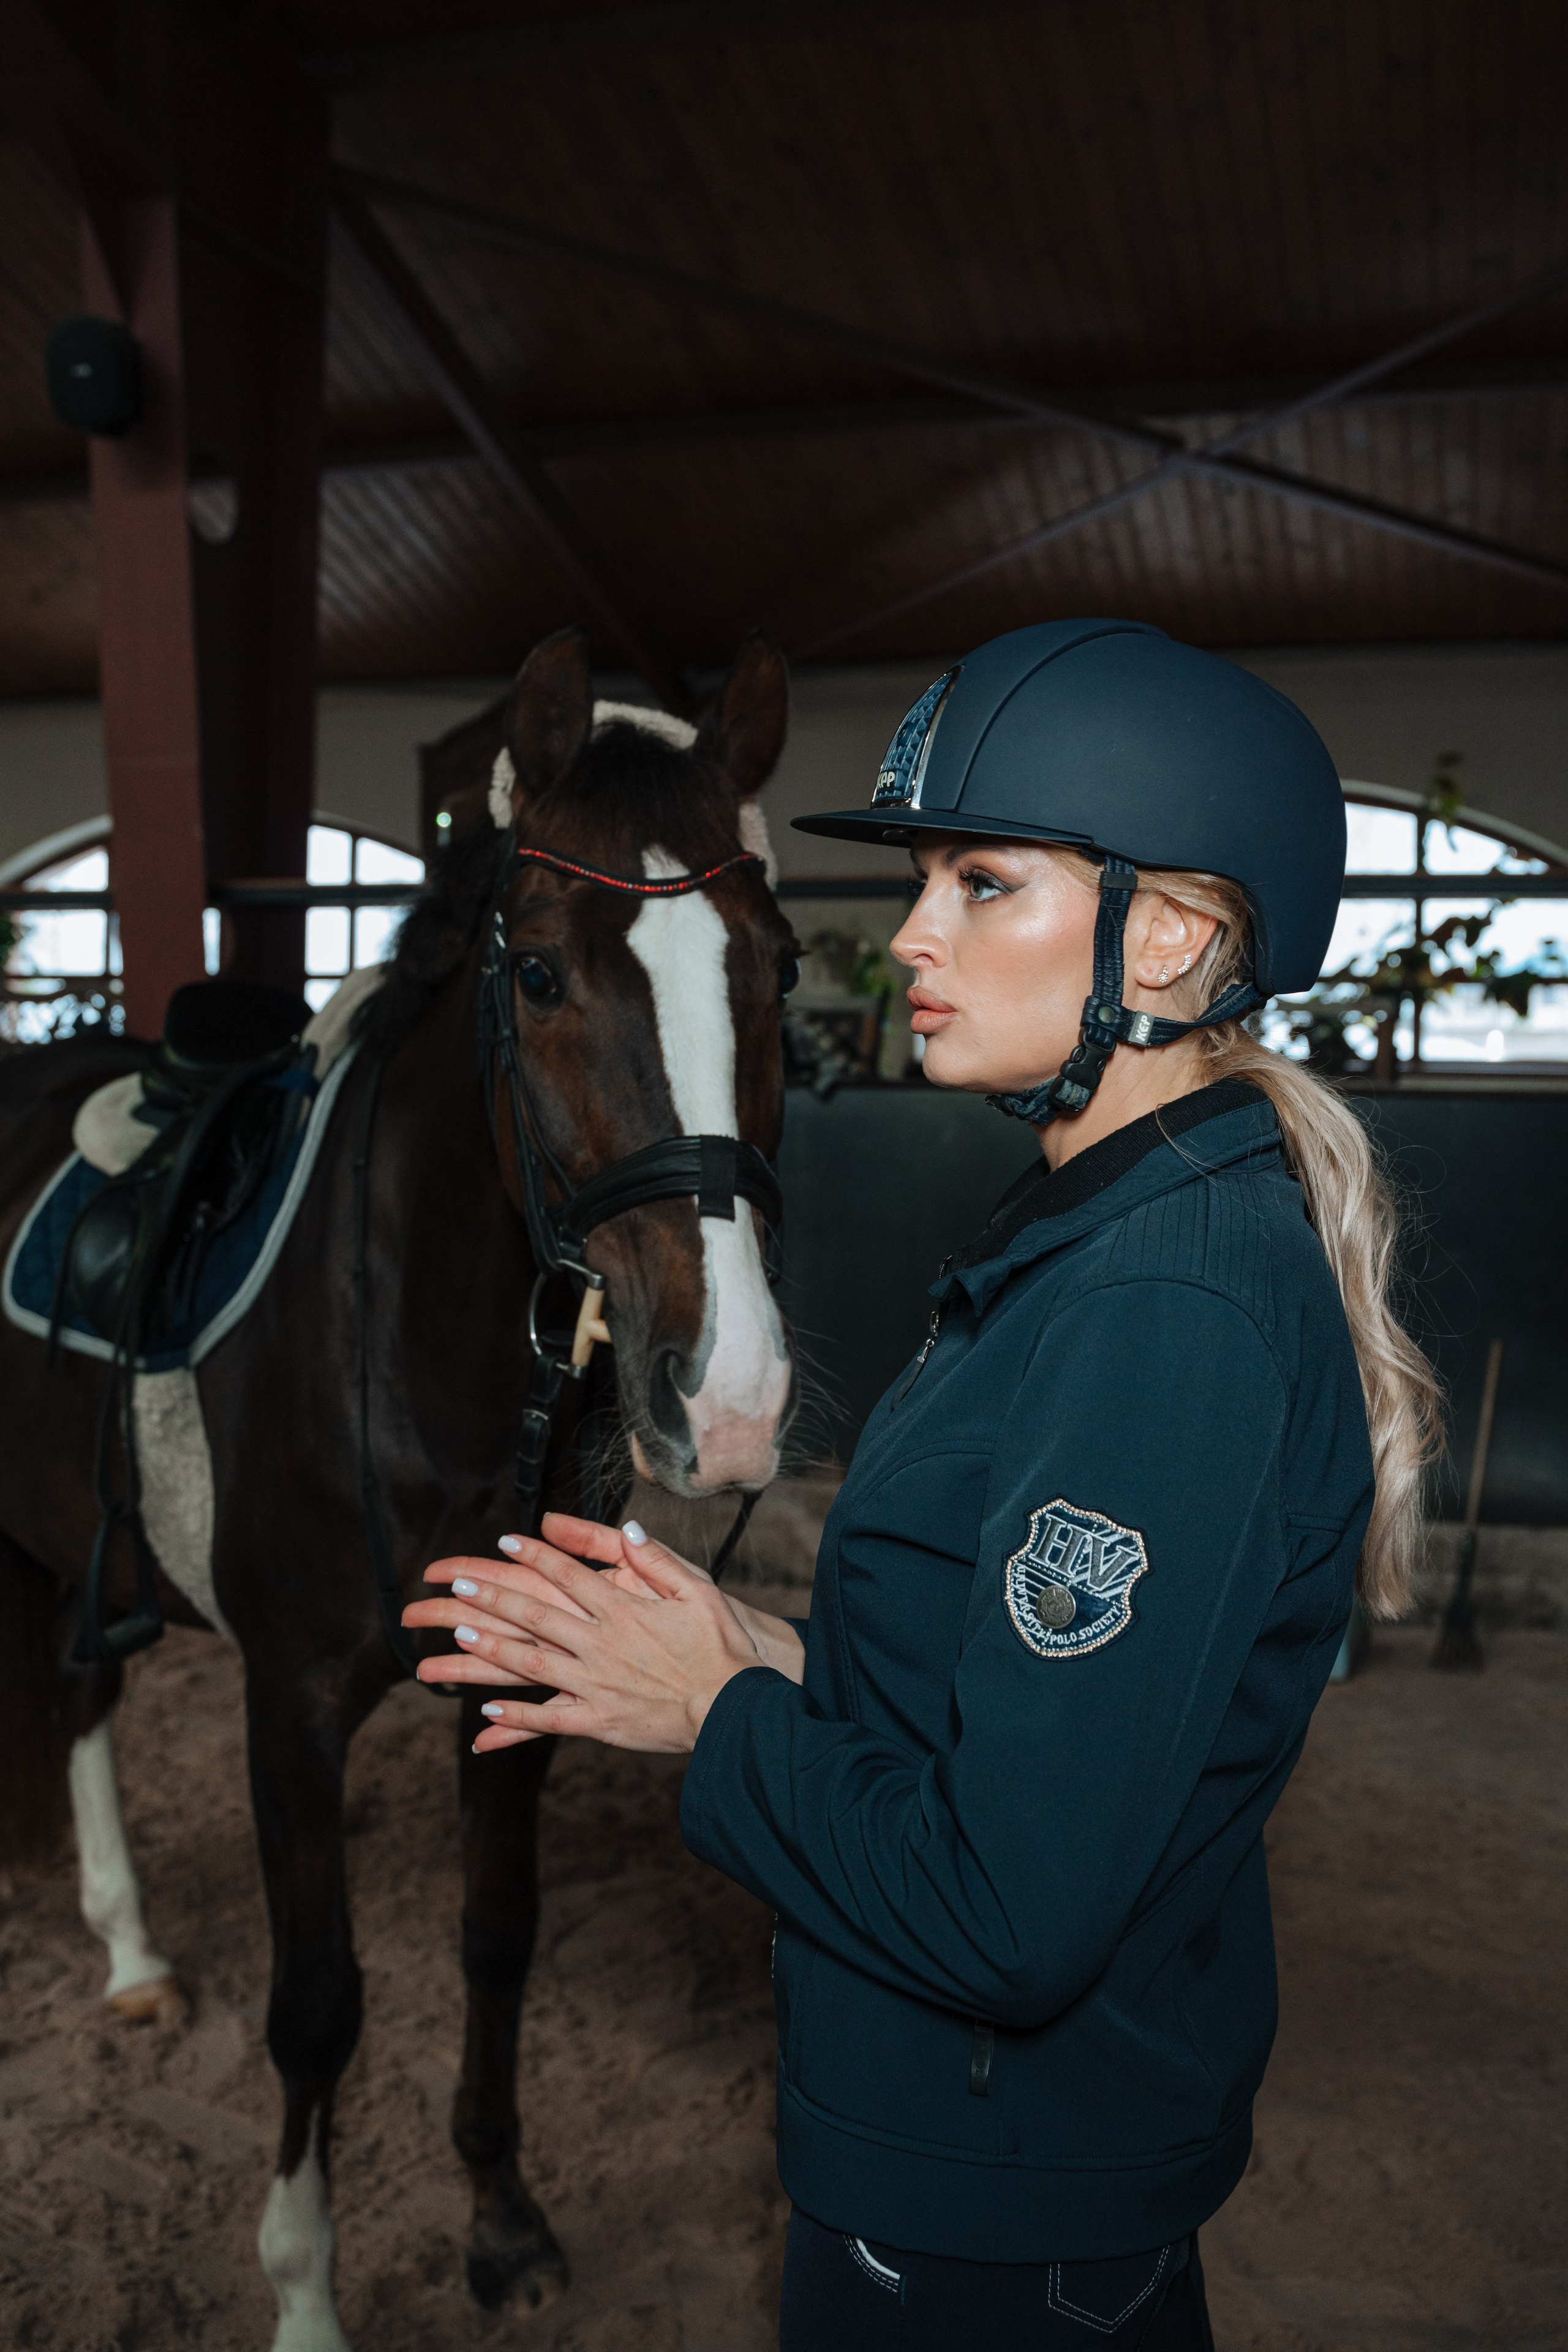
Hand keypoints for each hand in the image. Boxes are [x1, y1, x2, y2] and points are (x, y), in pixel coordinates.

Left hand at [402, 1512, 800, 1756]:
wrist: (732, 1707)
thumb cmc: (719, 1645)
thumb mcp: (696, 1588)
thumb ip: (656, 1558)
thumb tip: (627, 1528)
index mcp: (622, 1610)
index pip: (567, 1575)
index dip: (534, 1556)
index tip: (505, 1541)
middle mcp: (602, 1644)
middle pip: (537, 1616)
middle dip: (494, 1599)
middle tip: (458, 1586)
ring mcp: (596, 1685)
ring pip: (533, 1664)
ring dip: (493, 1649)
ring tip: (460, 1636)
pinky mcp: (599, 1722)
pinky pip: (549, 1719)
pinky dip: (516, 1716)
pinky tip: (487, 1710)